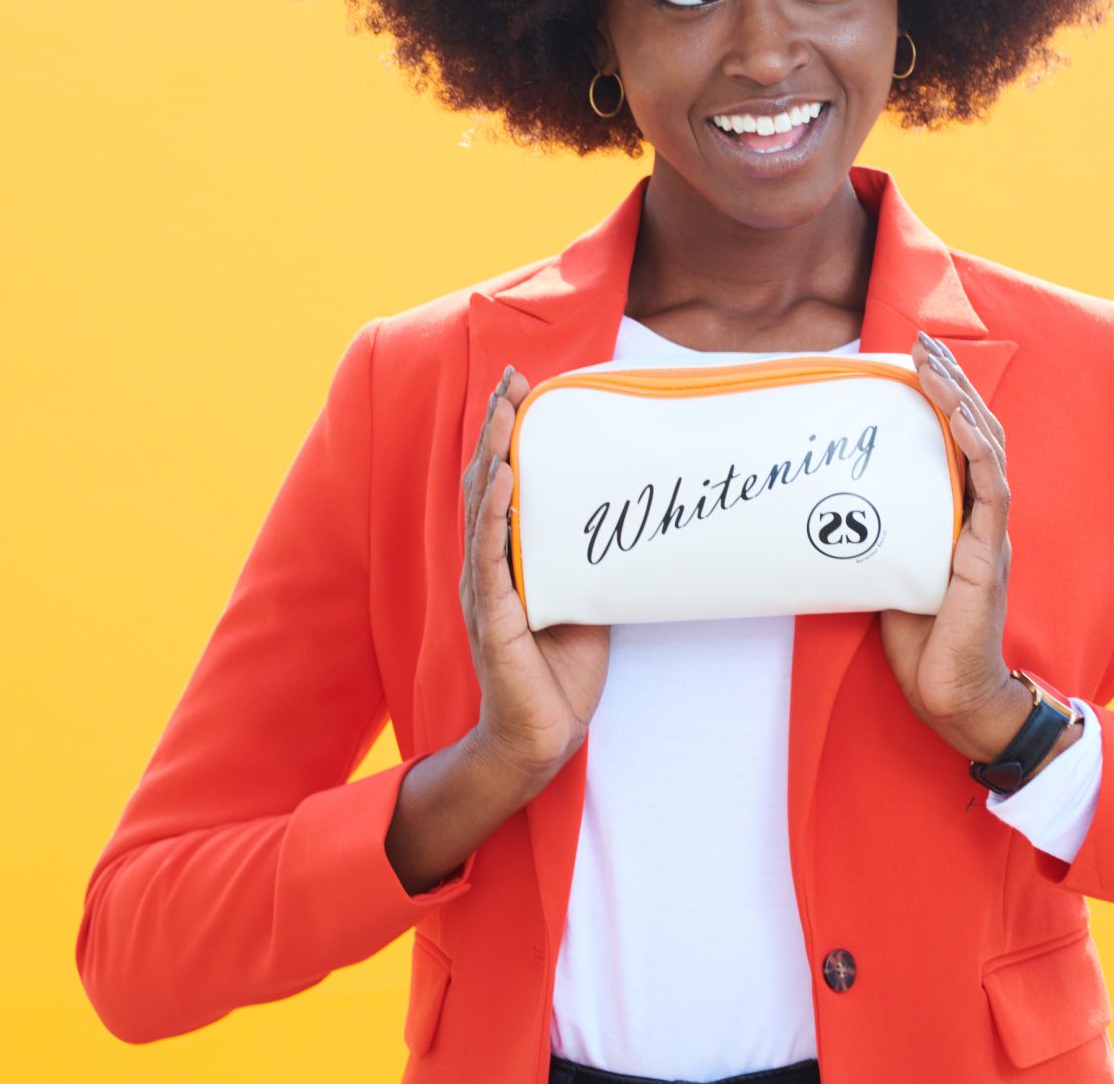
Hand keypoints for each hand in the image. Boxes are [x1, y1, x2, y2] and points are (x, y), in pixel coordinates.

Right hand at [458, 364, 609, 785]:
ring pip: (483, 508)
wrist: (542, 736)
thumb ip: (591, 558)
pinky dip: (496, 514)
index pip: (500, 482)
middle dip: (497, 427)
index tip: (521, 386)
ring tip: (506, 411)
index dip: (507, 434)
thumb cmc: (561, 671)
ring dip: (493, 455)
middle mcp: (488, 565)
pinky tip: (505, 478)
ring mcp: (486, 589)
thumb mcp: (586, 598)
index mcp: (507, 558)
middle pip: (486, 480)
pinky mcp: (495, 618)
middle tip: (513, 377)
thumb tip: (631, 515)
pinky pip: (490, 558)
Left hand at [878, 331, 1034, 763]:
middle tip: (922, 342)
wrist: (951, 696)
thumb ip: (873, 532)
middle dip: (951, 382)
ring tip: (936, 364)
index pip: (959, 441)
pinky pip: (992, 492)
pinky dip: (978, 450)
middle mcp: (982, 518)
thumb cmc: (921, 640)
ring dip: (963, 402)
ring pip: (987, 449)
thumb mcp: (886, 570)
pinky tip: (961, 420)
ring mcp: (991, 534)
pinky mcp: (989, 556)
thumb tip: (822, 501)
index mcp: (961, 517)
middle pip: (976, 431)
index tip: (914, 358)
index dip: (942, 397)